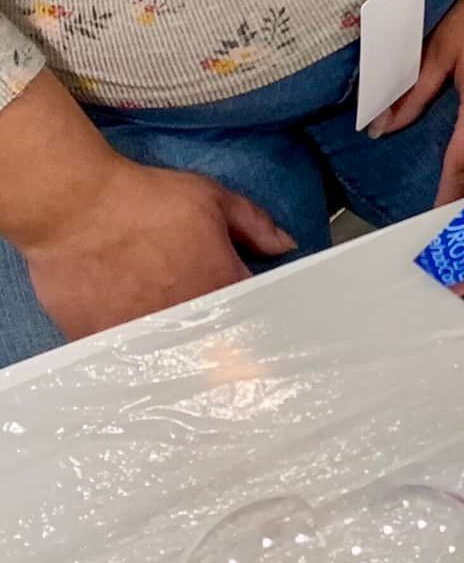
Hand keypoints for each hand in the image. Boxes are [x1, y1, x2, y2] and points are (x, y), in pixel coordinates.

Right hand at [23, 157, 294, 341]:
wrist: (77, 211)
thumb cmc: (149, 200)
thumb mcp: (213, 199)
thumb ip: (255, 225)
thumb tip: (287, 246)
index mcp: (221, 285)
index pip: (254, 319)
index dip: (259, 329)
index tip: (260, 337)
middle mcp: (189, 321)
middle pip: (218, 351)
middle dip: (225, 356)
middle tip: (225, 357)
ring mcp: (146, 339)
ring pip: (175, 364)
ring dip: (183, 362)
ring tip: (182, 362)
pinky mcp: (106, 348)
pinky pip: (131, 364)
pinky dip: (139, 361)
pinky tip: (141, 360)